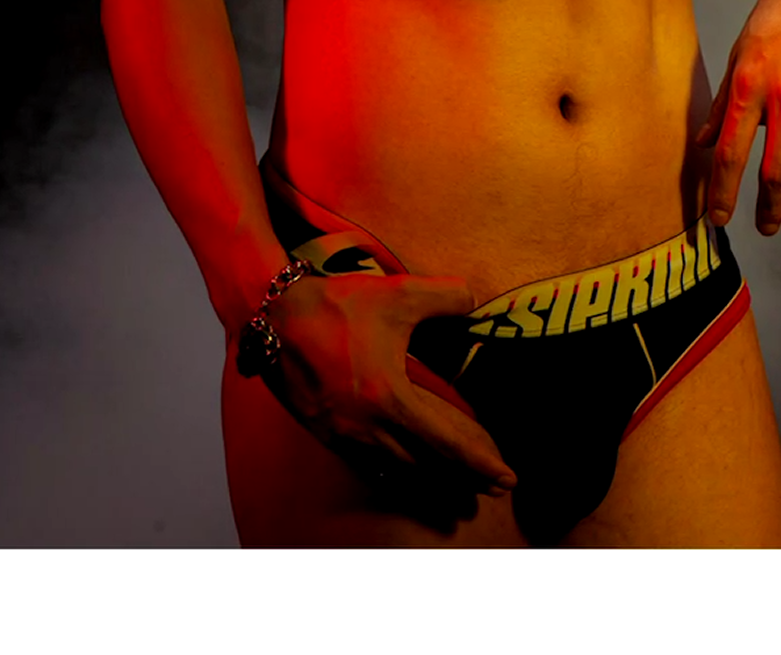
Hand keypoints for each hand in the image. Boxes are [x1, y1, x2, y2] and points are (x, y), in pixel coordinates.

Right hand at [255, 269, 516, 496]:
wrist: (273, 315)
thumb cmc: (336, 306)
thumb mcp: (399, 292)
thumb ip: (446, 297)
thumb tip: (475, 302)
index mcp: (389, 399)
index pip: (447, 443)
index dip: (481, 462)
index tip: (507, 478)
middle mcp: (367, 429)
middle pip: (427, 466)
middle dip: (464, 477)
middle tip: (493, 486)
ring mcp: (343, 436)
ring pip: (398, 470)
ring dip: (432, 479)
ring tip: (458, 484)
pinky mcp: (325, 433)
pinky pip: (369, 465)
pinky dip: (396, 472)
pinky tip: (405, 470)